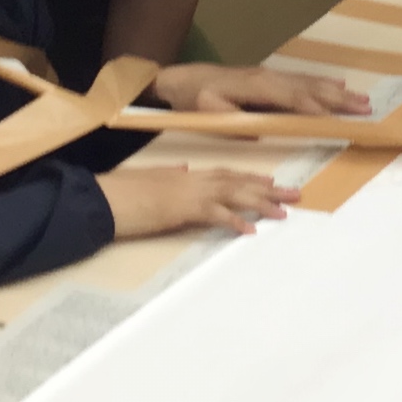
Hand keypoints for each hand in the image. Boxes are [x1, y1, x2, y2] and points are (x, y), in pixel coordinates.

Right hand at [98, 165, 301, 239]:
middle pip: (239, 181)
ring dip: (260, 203)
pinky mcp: (183, 209)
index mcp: (188, 176)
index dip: (252, 178)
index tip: (273, 182)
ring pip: (234, 195)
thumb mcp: (152, 181)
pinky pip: (216, 215)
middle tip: (295, 195)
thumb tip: (185, 171)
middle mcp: (194, 180)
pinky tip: (251, 230)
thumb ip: (172, 176)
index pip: (227, 174)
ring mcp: (190, 193)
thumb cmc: (125, 193)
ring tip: (283, 213)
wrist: (105, 198)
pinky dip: (234, 221)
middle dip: (269, 188)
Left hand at [147, 63, 371, 116]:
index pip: (292, 98)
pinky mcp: (269, 78)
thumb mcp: (208, 112)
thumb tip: (259, 131)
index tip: (335, 118)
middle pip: (308, 88)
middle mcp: (268, 78)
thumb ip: (233, 120)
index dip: (314, 107)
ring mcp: (270, 75)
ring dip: (336, 91)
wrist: (183, 80)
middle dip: (337, 99)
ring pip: (309, 83)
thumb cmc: (194, 100)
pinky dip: (322, 83)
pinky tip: (338, 85)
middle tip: (364, 107)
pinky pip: (301, 80)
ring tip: (361, 99)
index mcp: (256, 87)